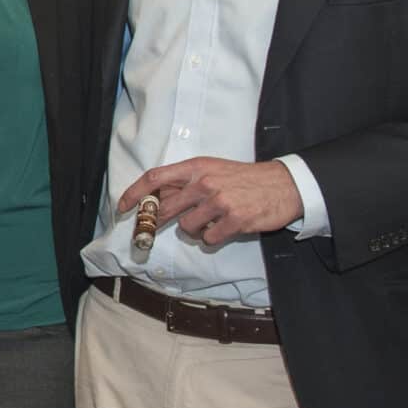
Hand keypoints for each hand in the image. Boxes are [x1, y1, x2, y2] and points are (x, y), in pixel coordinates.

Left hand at [118, 158, 303, 248]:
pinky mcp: (234, 220)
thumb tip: (156, 199)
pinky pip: (208, 240)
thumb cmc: (243, 178)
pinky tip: (225, 228)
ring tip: (210, 222)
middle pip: (165, 209)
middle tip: (156, 228)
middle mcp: (205, 183)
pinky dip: (213, 239)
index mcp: (196, 167)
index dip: (134, 194)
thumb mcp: (212, 169)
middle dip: (157, 222)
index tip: (123, 208)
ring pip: (186, 228)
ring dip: (193, 231)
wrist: (284, 185)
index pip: (155, 179)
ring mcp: (219, 202)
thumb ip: (186, 182)